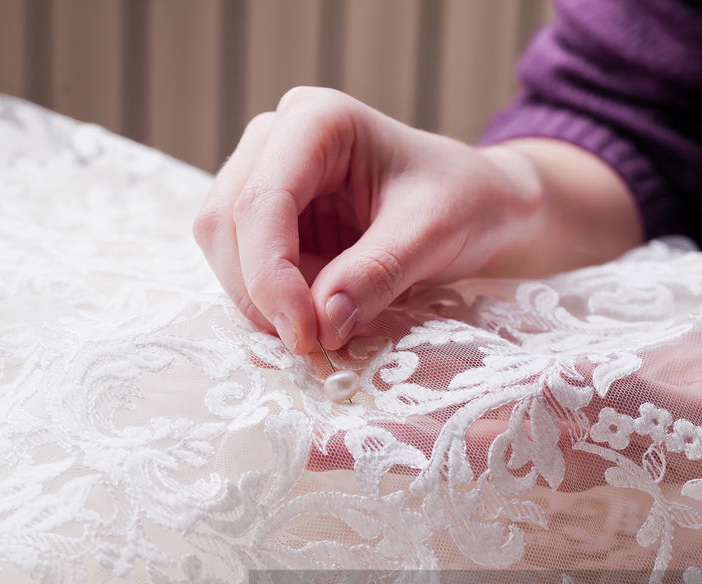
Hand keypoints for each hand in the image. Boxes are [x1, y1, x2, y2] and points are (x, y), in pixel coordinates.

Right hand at [194, 86, 641, 353]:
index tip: (305, 336)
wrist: (477, 206)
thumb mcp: (432, 236)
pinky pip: (242, 268)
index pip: (262, 200)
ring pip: (224, 248)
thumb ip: (376, 275)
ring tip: (317, 333)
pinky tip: (310, 321)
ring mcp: (264, 177)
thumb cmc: (462, 203)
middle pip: (228, 223)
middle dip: (261, 294)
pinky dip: (268, 305)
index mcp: (317, 121)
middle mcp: (278, 139)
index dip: (271, 276)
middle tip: (311, 346)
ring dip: (260, 303)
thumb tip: (322, 324)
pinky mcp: (267, 220)